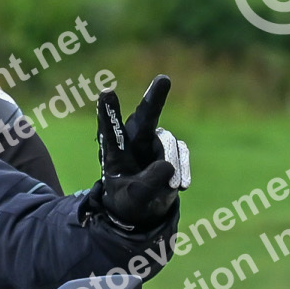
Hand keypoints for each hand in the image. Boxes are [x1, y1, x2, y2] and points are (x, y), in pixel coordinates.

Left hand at [91, 77, 191, 234]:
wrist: (143, 209)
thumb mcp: (134, 199)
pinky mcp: (171, 150)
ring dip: (171, 162)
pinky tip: (181, 186)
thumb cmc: (129, 201)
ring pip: (168, 141)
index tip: (106, 93)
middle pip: (144, 116)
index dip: (108, 113)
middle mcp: (134, 141)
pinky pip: (181, 151)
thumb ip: (147, 184)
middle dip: (154, 98)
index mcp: (116, 151)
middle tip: (164, 79)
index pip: (111, 130)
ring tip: (170, 186)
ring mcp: (154, 143)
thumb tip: (167, 166)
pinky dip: (183, 168)